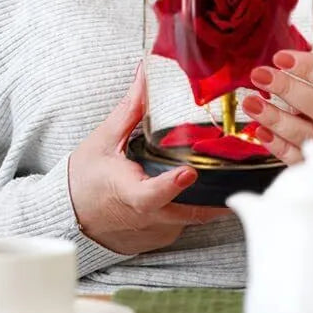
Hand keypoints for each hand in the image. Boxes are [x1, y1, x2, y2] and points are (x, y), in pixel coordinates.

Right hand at [67, 63, 225, 253]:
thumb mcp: (105, 140)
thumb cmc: (85, 178)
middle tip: (242, 172)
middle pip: (189, 208)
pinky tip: (200, 186)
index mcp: (129, 194)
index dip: (172, 185)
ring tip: (230, 175)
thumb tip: (145, 73)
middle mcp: (146, 219)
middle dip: (216, 192)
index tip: (189, 172)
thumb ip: (131, 109)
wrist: (70, 217)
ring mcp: (156, 232)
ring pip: (193, 215)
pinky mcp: (162, 239)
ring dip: (209, 197)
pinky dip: (194, 204)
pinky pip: (186, 221)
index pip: (153, 194)